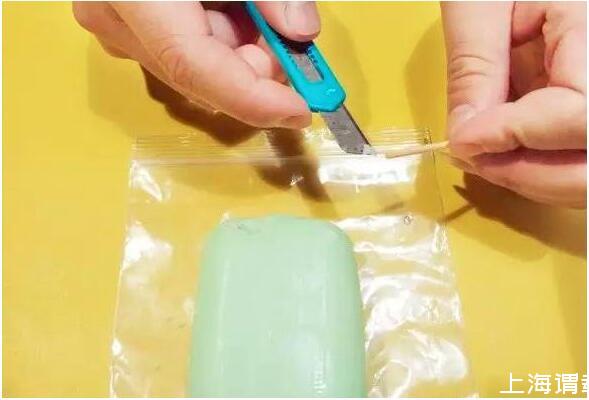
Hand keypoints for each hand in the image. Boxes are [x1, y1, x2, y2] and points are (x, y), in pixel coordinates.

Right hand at [73, 2, 319, 128]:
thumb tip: (301, 30)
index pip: (192, 65)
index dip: (250, 97)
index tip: (298, 109)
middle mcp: (114, 19)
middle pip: (199, 75)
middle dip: (254, 70)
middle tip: (288, 42)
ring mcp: (116, 29)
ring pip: (194, 71)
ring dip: (238, 52)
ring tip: (252, 8)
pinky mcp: (125, 30)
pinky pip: (183, 56)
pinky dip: (219, 42)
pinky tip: (228, 9)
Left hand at [442, 2, 585, 207]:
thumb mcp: (484, 3)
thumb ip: (474, 66)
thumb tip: (464, 136)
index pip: (581, 113)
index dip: (516, 136)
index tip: (462, 140)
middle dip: (524, 173)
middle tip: (471, 157)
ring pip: (588, 176)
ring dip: (532, 178)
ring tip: (484, 154)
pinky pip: (580, 163)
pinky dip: (543, 170)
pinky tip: (509, 149)